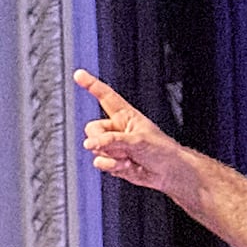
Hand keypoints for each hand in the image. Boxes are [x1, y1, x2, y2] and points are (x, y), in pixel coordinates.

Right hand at [72, 71, 201, 196]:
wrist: (168, 172)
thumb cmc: (161, 150)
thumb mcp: (138, 140)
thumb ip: (112, 140)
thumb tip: (88, 144)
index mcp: (125, 115)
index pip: (105, 96)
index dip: (91, 85)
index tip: (79, 74)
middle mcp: (115, 129)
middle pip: (91, 129)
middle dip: (101, 140)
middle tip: (118, 147)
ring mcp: (112, 146)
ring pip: (94, 148)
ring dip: (111, 156)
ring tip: (129, 157)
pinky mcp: (111, 161)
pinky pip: (99, 162)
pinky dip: (111, 166)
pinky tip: (126, 165)